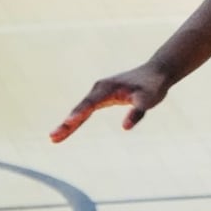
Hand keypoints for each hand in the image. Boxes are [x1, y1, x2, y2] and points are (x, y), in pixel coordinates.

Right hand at [50, 62, 171, 141]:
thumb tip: (125, 127)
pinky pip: (86, 110)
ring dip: (68, 124)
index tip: (68, 123)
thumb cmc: (153, 86)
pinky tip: (68, 128)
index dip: (79, 114)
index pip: (90, 104)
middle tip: (53, 138)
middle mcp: (100, 89)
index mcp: (108, 88)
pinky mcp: (102, 97)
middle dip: (66, 123)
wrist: (157, 72)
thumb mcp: (148, 100)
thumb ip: (137, 112)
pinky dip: (76, 119)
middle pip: (80, 108)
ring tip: (54, 138)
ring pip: (81, 110)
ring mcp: (99, 92)